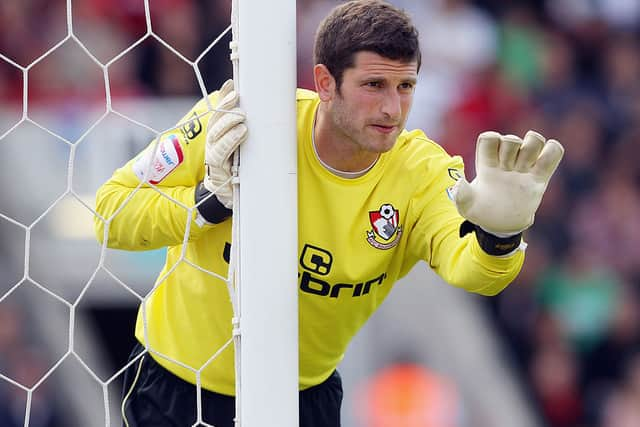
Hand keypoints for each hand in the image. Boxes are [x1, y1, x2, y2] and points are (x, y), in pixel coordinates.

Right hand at [203, 79, 247, 208]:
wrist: (232, 195)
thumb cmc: (240, 167)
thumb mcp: (244, 146)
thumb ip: (246, 129)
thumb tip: (258, 109)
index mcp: (218, 135)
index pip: (218, 112)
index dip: (222, 98)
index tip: (231, 85)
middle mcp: (212, 143)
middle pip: (215, 120)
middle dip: (225, 107)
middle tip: (238, 98)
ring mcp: (213, 156)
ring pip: (215, 135)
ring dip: (228, 124)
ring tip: (242, 118)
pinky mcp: (217, 170)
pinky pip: (220, 153)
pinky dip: (229, 141)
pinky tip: (241, 133)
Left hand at [451, 130, 563, 235]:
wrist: (502, 225)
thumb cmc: (482, 212)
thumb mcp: (466, 206)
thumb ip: (461, 194)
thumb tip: (458, 183)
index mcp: (487, 162)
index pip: (489, 138)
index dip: (491, 142)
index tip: (490, 162)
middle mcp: (506, 160)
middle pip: (511, 139)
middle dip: (510, 149)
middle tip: (508, 169)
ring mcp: (524, 166)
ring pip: (534, 140)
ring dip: (531, 148)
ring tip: (525, 167)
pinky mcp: (540, 176)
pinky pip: (553, 153)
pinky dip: (552, 151)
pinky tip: (542, 166)